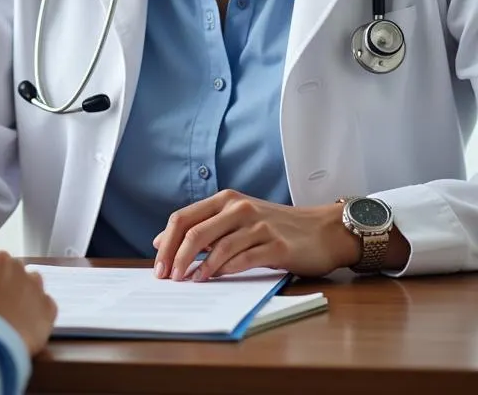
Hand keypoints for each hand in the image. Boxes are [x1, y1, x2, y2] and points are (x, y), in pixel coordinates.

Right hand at [0, 245, 57, 355]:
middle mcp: (3, 260)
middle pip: (6, 267)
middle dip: (2, 284)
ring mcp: (27, 279)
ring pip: (30, 280)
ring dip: (24, 294)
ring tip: (12, 319)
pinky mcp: (45, 303)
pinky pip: (45, 305)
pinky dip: (38, 315)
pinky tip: (26, 329)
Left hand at [152, 190, 361, 281]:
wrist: (322, 231)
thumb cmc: (275, 227)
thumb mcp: (237, 220)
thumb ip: (205, 227)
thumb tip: (163, 241)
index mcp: (225, 200)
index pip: (183, 218)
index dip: (166, 241)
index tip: (158, 264)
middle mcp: (238, 208)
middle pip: (195, 232)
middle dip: (176, 257)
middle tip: (168, 277)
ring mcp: (257, 225)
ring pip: (217, 247)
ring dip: (199, 267)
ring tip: (190, 281)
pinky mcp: (275, 245)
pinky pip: (243, 259)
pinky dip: (224, 271)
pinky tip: (214, 279)